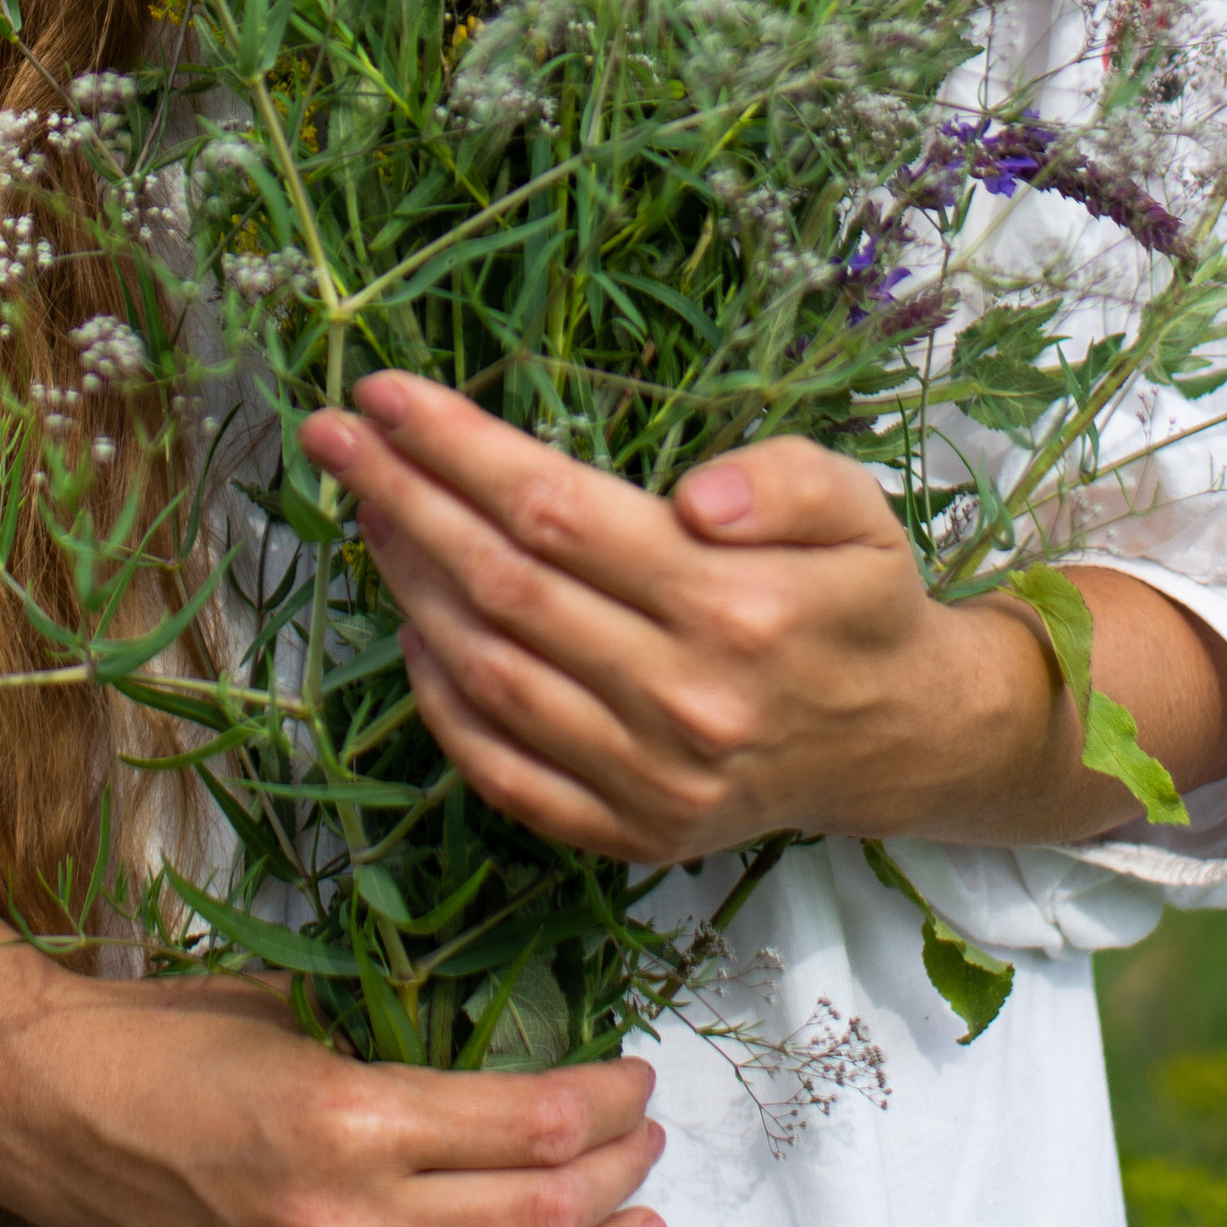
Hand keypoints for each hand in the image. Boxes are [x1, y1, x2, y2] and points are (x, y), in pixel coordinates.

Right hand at [0, 745, 662, 1226]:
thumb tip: (520, 1056)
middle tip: (650, 1138)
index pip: (534, 1125)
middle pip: (538, 1214)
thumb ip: (408, 1047)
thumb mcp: (305, 1009)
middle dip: (618, 1175)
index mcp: (354, 1116)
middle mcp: (350, 1221)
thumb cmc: (178, 1033)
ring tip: (638, 1223)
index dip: (607, 1102)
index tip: (634, 1074)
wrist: (57, 1111)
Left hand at [300, 374, 1226, 858]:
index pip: (560, 512)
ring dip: (409, 584)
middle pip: (504, 584)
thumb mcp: (858, 504)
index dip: (461, 449)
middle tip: (332, 434)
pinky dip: (441, 700)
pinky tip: (410, 623)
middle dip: (403, 497)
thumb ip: (785, 481)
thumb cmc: (858, 594)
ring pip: (490, 673)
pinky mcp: (627, 833)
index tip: (387, 393)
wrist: (894, 738)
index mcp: (737, 607)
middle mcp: (684, 702)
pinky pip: (503, 771)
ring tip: (364, 506)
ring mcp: (649, 781)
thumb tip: (697, 496)